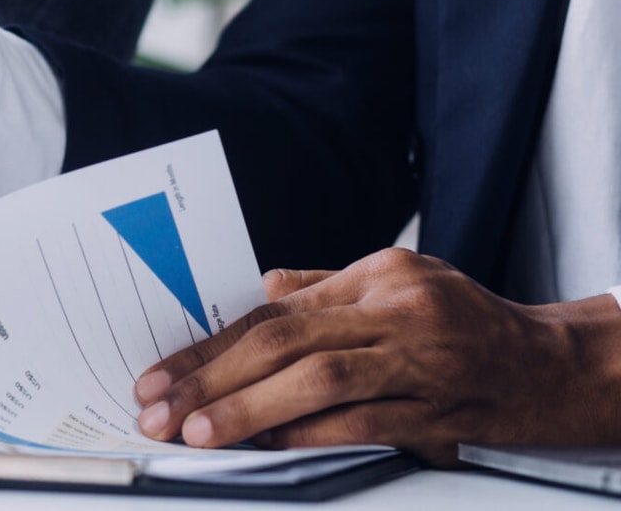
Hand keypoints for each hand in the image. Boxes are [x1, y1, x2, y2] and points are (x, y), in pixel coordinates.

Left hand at [131, 247, 620, 463]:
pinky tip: (270, 447)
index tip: (163, 376)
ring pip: (321, 381)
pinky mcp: (444, 410)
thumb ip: (322, 290)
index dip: (210, 347)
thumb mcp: (398, 281)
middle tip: (163, 409)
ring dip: (250, 409)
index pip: (272, 312)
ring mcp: (423, 361)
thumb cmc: (468, 321)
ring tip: (200, 432)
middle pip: (285, 342)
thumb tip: (254, 295)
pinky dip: (312, 435)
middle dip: (213, 379)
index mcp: (376, 274)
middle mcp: (396, 310)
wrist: (557, 364)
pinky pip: (367, 423)